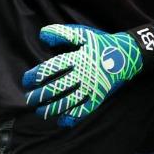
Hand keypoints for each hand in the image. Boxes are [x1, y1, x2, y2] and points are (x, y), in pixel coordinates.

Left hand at [21, 23, 153, 126]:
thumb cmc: (100, 43)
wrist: (126, 55)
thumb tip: (42, 35)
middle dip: (39, 96)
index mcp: (77, 57)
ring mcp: (91, 87)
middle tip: (29, 99)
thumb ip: (61, 33)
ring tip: (40, 112)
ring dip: (51, 109)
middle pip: (56, 88)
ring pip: (68, 102)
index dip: (36, 76)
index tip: (27, 81)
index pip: (51, 69)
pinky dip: (72, 117)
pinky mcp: (99, 97)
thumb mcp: (82, 33)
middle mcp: (83, 74)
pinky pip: (84, 110)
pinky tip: (62, 120)